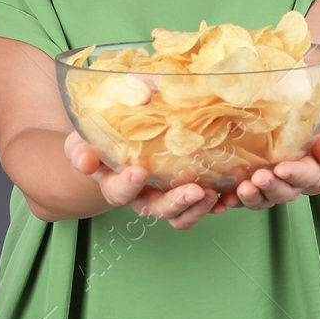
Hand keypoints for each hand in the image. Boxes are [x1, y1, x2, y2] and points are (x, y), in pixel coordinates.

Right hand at [64, 131, 223, 229]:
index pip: (117, 189)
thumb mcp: (94, 123)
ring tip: (213, 195)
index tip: (140, 171)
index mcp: (111, 179)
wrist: (113, 143)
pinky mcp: (178, 194)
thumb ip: (104, 121)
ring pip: (176, 216)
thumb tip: (135, 103)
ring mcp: (158, 197)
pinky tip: (224, 200)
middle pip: (153, 208)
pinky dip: (209, 207)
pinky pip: (193, 209)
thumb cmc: (102, 131)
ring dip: (195, 209)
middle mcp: (135, 195)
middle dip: (174, 202)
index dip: (127, 184)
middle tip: (193, 190)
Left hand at [231, 110, 319, 210]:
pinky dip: (234, 201)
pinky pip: (245, 198)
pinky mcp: (255, 187)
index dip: (293, 174)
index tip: (281, 169)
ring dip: (252, 197)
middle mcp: (293, 184)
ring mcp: (273, 188)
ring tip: (241, 189)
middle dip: (270, 187)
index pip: (305, 175)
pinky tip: (224, 199)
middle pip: (283, 192)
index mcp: (312, 169)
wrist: (303, 129)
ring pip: (264, 199)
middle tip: (258, 178)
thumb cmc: (318, 126)